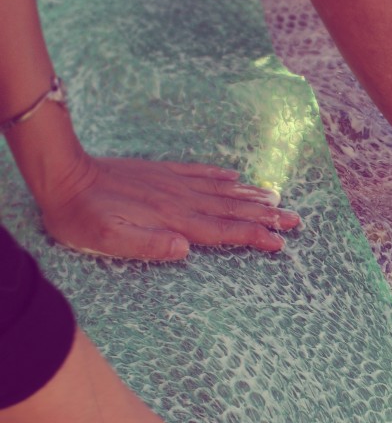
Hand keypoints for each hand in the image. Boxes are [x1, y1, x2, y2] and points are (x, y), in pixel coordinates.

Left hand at [36, 154, 300, 260]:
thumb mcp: (109, 240)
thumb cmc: (82, 217)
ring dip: (251, 196)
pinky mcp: (162, 173)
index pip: (224, 230)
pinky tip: (235, 176)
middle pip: (233, 209)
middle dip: (266, 216)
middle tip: (296, 219)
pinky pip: (199, 173)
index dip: (254, 236)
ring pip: (222, 191)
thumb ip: (149, 245)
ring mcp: (173, 184)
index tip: (280, 242)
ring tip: (277, 200)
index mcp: (174, 220)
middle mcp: (181, 201)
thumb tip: (186, 249)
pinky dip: (221, 176)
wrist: (63, 175)